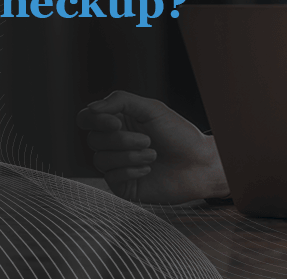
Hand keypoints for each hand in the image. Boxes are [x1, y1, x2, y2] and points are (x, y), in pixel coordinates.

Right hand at [76, 90, 228, 203]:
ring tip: (153, 155)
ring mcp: (117, 164)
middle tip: (148, 140)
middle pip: (93, 139)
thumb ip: (120, 101)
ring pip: (101, 159)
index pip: (87, 119)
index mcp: (119, 121)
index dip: (95, 121)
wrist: (199, 164)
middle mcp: (115, 143)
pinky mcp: (123, 185)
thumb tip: (91, 108)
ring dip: (130, 156)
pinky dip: (131, 171)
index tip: (116, 123)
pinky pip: (111, 177)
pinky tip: (149, 169)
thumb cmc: (179, 134)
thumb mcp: (151, 109)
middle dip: (122, 140)